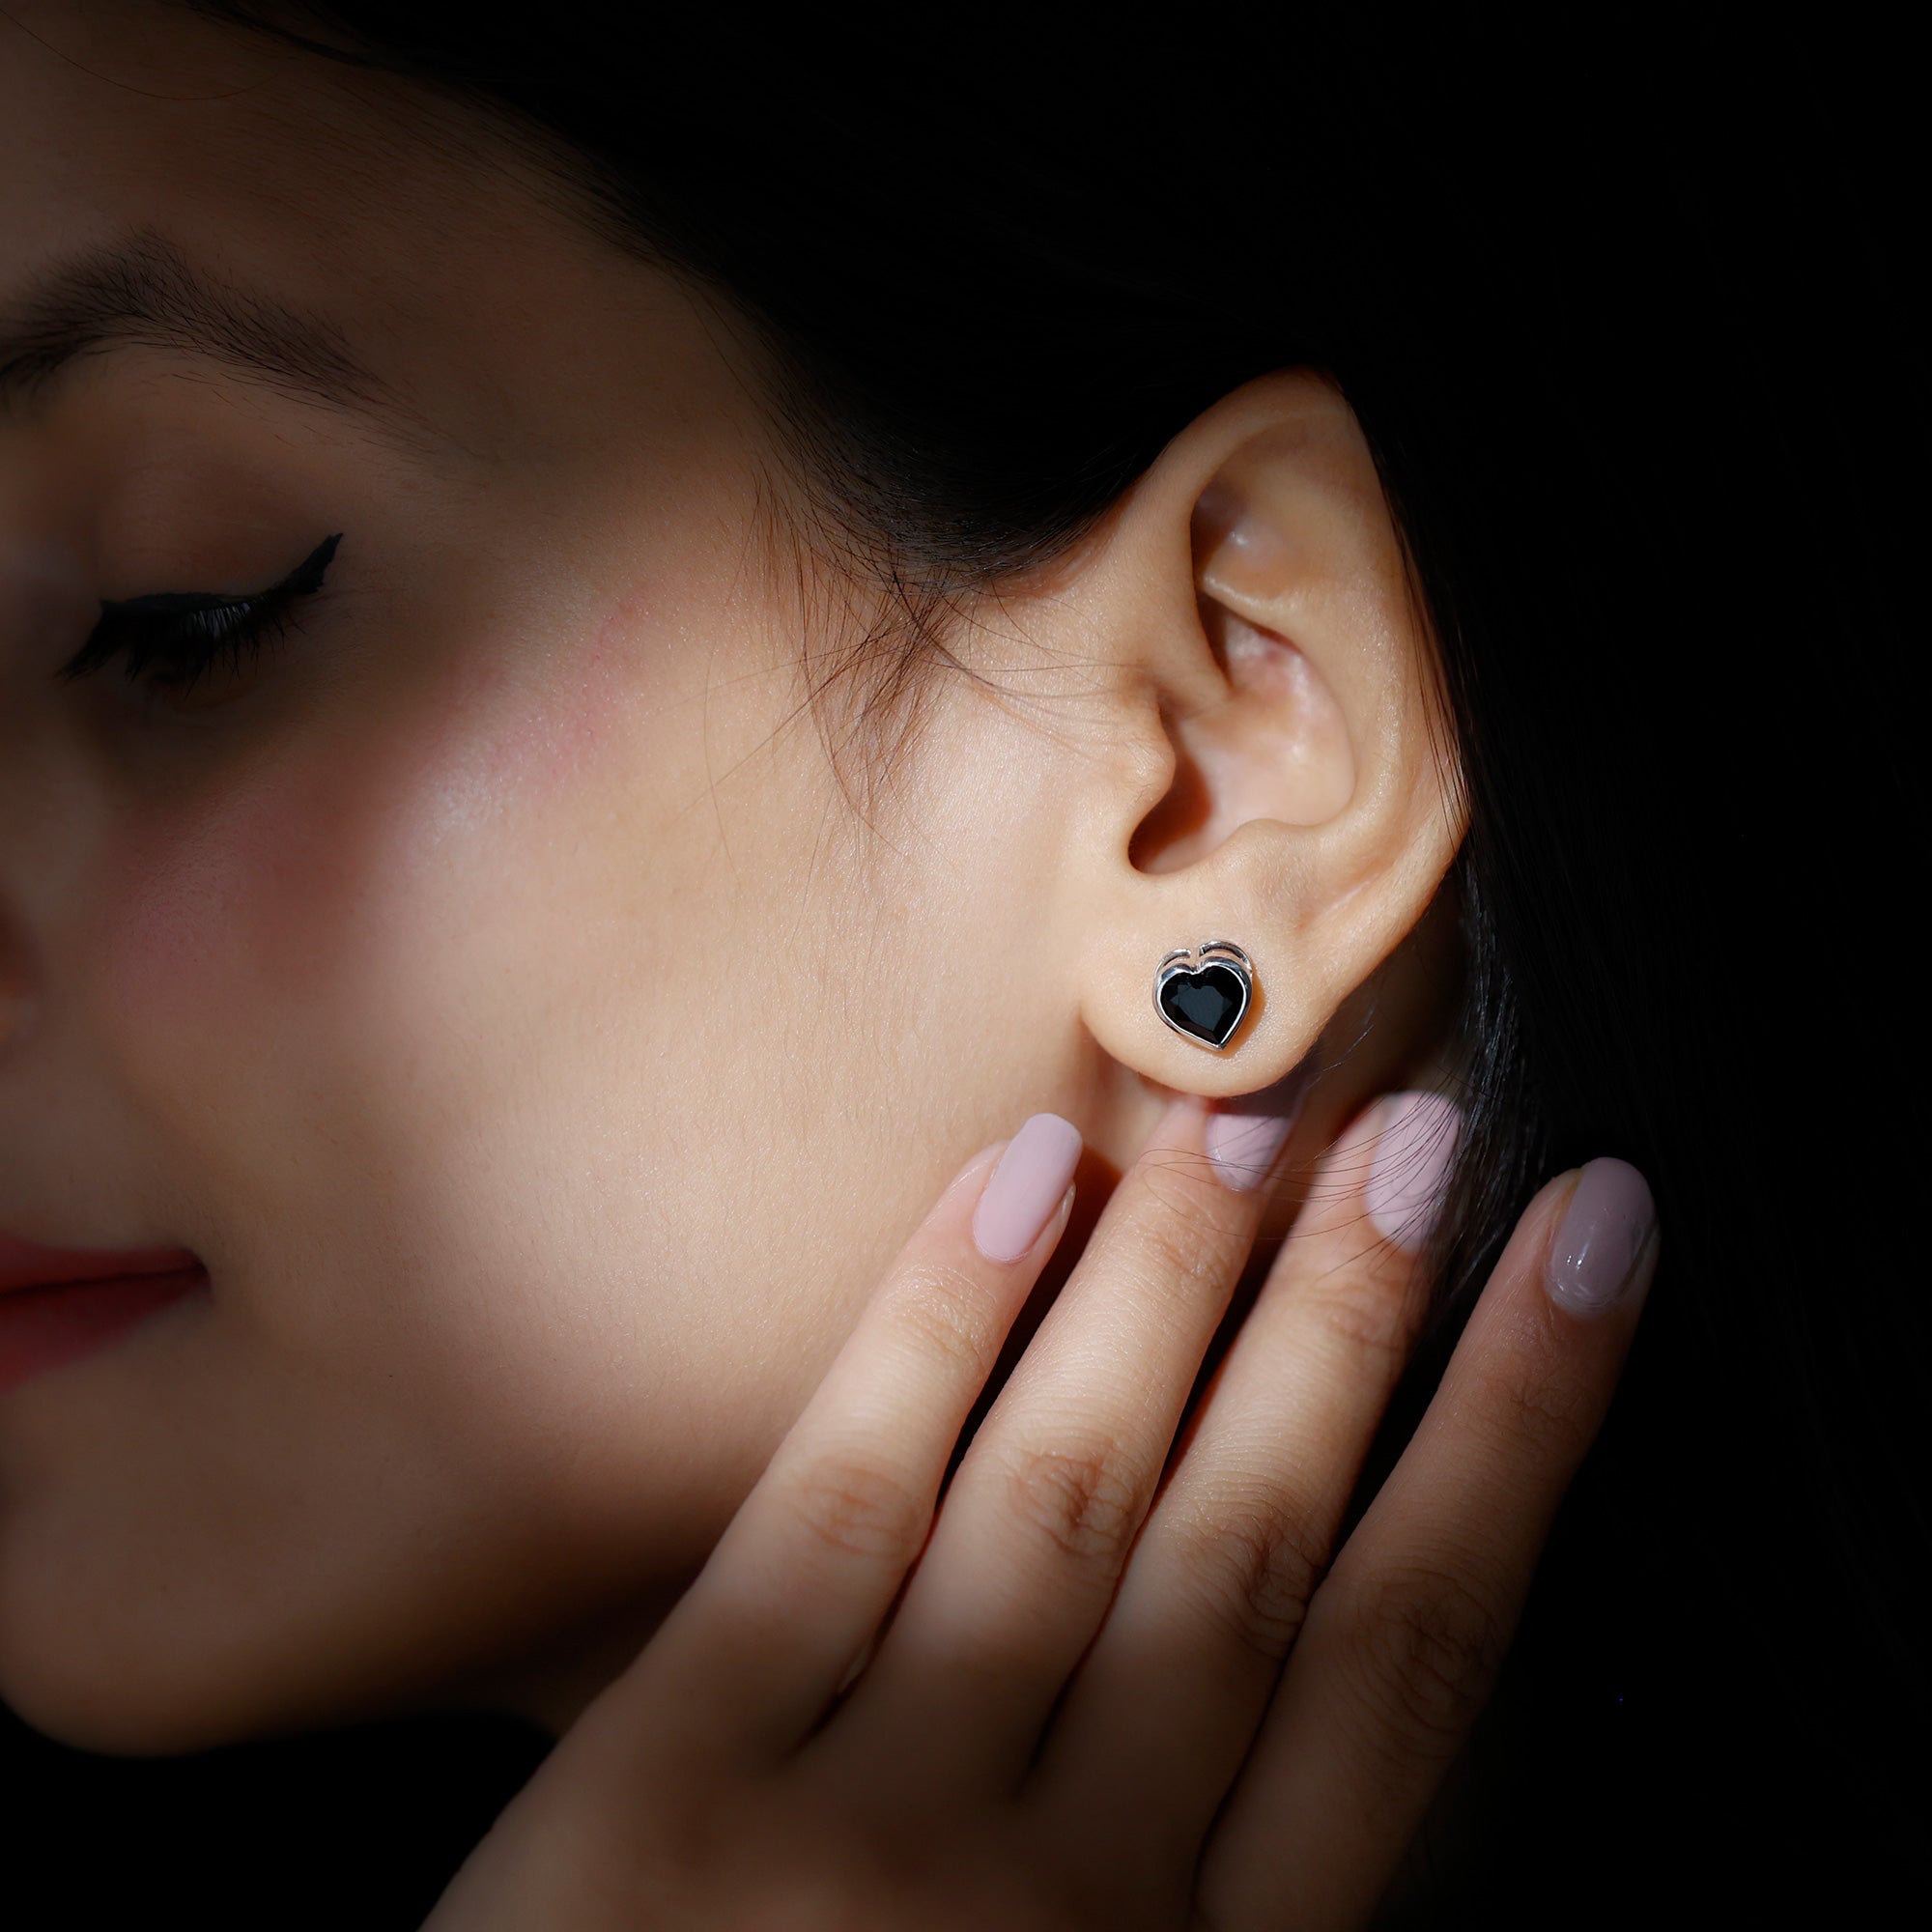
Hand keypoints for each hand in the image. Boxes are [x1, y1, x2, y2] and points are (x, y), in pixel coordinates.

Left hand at [426, 1093, 1657, 1929]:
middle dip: (1358, 1322)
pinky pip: (841, 1503)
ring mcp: (872, 1827)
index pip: (1409, 1659)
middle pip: (1253, 1546)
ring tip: (1250, 1118)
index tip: (1579, 1252)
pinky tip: (1019, 1174)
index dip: (1512, 1434)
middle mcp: (1076, 1900)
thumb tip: (1349, 1623)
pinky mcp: (678, 1775)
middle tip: (1431, 1127)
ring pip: (1069, 1496)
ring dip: (1175, 1288)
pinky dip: (940, 1326)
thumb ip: (1230, 1888)